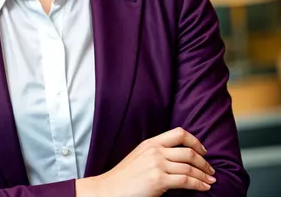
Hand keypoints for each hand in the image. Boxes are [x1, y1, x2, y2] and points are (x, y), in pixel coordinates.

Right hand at [88, 127, 215, 196]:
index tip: (203, 151)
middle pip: (188, 150)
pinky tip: (204, 188)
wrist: (110, 189)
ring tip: (211, 181)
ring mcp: (157, 164)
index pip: (178, 133)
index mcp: (151, 142)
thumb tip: (177, 159)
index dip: (195, 141)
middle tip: (210, 170)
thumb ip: (156, 154)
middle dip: (204, 161)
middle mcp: (155, 150)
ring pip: (189, 166)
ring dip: (204, 175)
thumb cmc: (125, 177)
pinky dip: (198, 184)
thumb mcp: (140, 157)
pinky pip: (186, 181)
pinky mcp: (159, 180)